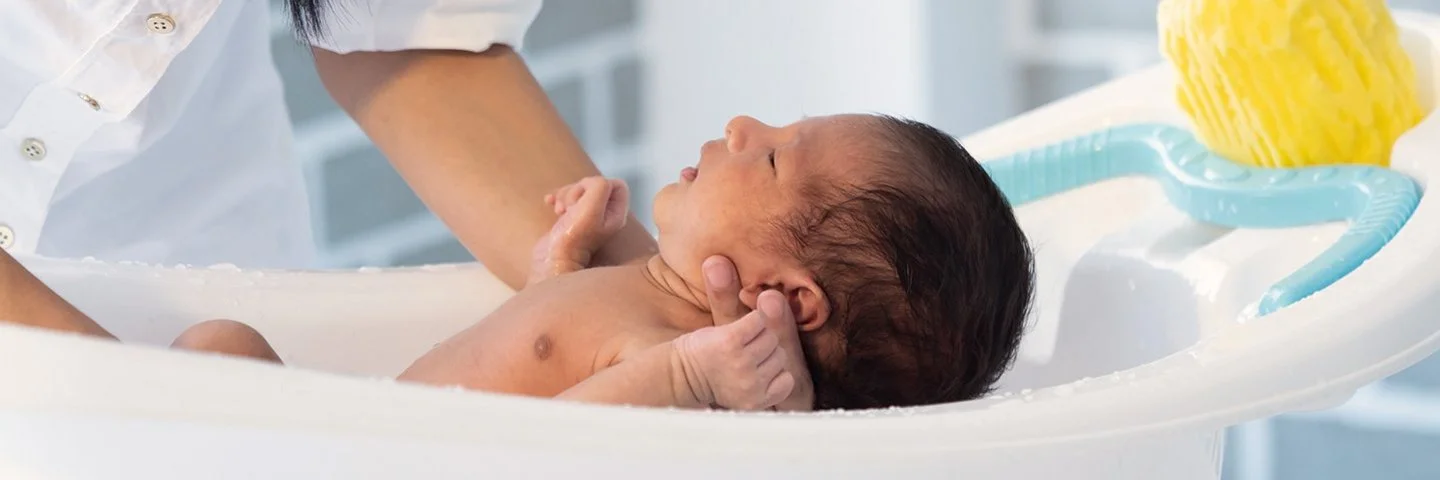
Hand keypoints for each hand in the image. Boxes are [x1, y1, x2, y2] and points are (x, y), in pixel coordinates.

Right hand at [527, 176, 629, 285]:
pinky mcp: (570, 218)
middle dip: (577, 190)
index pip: (617, 184)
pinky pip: (565, 198)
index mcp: (616, 213)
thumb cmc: (574, 235)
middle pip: (594, 185)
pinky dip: (557, 198)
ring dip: (565, 195)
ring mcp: (587, 217)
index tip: (584, 198)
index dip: (598, 184)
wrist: (551, 259)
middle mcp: (605, 215)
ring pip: (578, 190)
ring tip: (559, 210)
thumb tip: (589, 183)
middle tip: (569, 207)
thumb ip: (599, 186)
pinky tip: (549, 203)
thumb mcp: (592, 208)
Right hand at [673, 256, 814, 410]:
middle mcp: (740, 364)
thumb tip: (716, 261)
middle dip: (762, 340)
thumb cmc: (704, 344)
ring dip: (770, 357)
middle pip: (772, 340)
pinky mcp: (757, 399)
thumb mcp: (713, 316)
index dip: (753, 323)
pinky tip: (763, 373)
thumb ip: (720, 292)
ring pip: (780, 357)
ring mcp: (750, 384)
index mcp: (728, 340)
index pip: (760, 320)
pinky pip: (786, 380)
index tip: (742, 331)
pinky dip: (779, 376)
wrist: (687, 378)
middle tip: (746, 346)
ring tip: (752, 359)